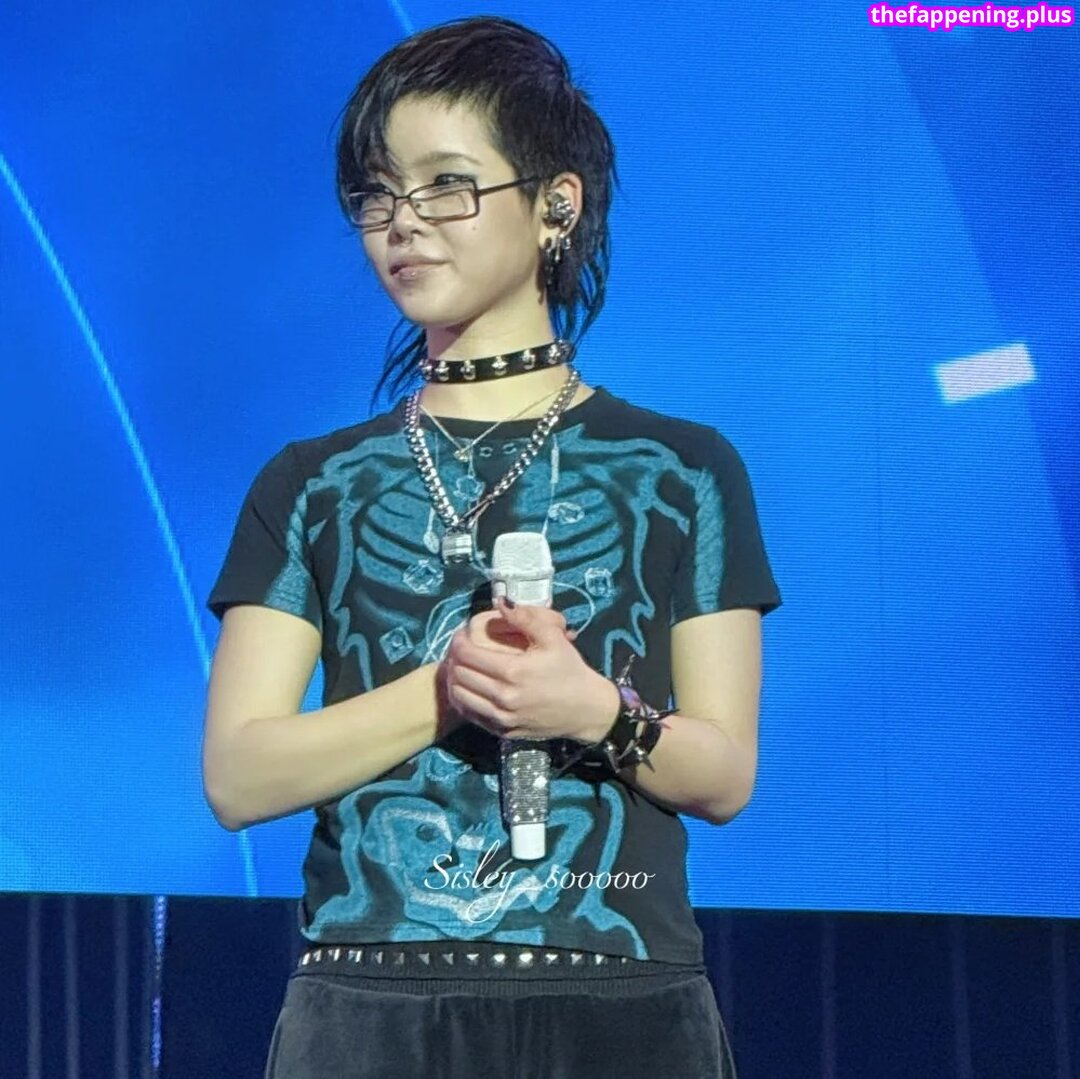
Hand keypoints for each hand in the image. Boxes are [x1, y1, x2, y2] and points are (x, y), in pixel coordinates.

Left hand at [442, 597, 617, 742]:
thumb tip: (500, 602)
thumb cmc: (569, 670)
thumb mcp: (554, 638)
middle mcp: (503, 697)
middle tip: (460, 649)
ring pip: (459, 696)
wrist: (586, 709)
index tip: (462, 634)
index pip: (466, 654)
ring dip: (454, 679)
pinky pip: (470, 715)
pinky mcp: (502, 732)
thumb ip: (526, 618)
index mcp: (512, 671)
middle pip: (459, 674)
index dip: (458, 641)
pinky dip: (463, 699)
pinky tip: (470, 688)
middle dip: (453, 657)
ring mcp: (501, 718)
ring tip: (462, 668)